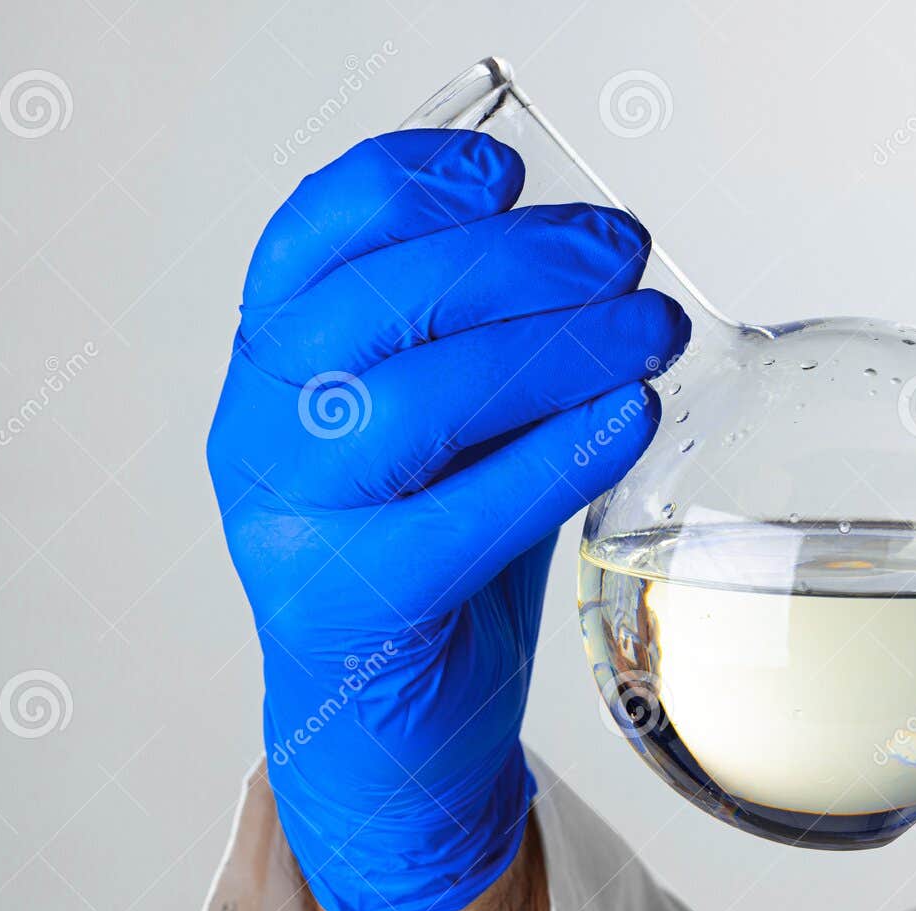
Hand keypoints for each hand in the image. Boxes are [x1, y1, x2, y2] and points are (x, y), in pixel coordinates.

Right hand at [207, 129, 687, 910]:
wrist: (399, 734)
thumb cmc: (438, 567)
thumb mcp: (456, 437)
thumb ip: (490, 353)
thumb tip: (602, 261)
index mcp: (276, 367)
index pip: (313, 238)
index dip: (408, 183)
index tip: (511, 171)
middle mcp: (262, 433)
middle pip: (374, 308)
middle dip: (517, 262)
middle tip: (625, 254)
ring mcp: (291, 524)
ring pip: (410, 404)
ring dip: (554, 350)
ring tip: (652, 334)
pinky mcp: (346, 607)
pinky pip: (455, 517)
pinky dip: (554, 459)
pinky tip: (630, 421)